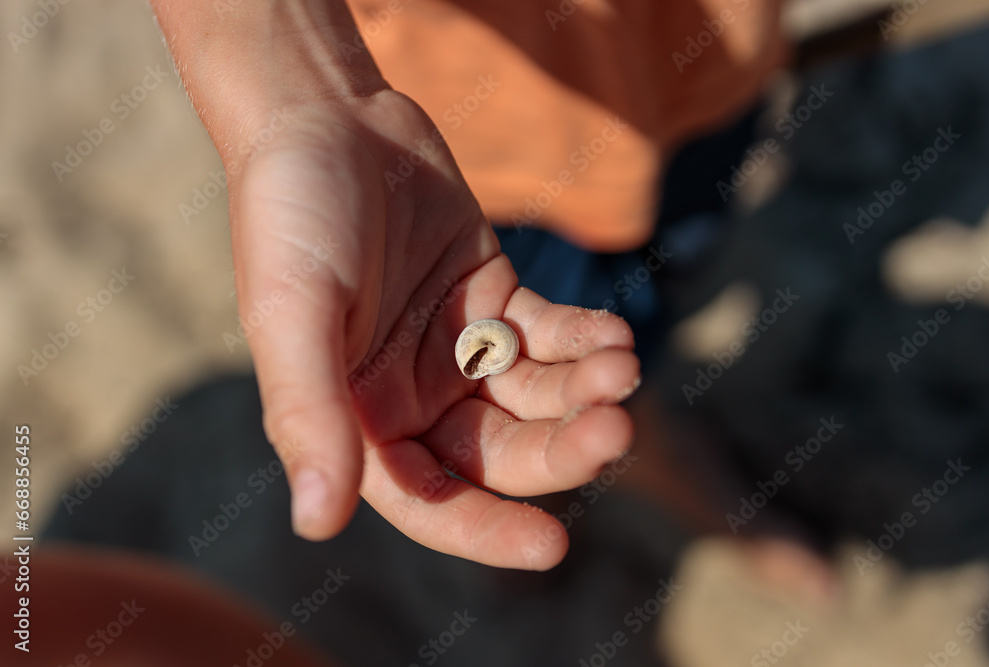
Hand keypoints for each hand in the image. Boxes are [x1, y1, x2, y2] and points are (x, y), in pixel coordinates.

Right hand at [229, 90, 640, 569]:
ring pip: (535, 398)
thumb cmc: (291, 213)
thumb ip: (308, 413)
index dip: (487, 529)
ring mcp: (458, 348)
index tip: (552, 547)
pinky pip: (549, 336)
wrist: (327, 115)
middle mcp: (412, 396)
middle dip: (561, 449)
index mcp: (358, 419)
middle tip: (614, 427)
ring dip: (584, 391)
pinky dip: (585, 340)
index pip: (429, 499)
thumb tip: (317, 523)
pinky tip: (614, 336)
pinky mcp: (493, 299)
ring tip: (620, 365)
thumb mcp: (291, 312)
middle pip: (500, 452)